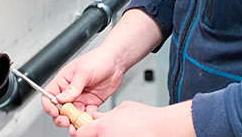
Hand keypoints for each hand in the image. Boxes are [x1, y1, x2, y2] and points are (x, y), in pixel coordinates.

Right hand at [42, 47, 125, 132]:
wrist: (116, 62)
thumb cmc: (99, 59)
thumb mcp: (84, 72)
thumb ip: (73, 87)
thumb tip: (60, 99)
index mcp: (64, 80)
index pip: (50, 94)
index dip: (49, 105)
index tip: (54, 112)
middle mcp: (71, 90)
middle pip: (59, 108)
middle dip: (60, 117)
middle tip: (66, 122)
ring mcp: (81, 98)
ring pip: (72, 114)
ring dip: (73, 122)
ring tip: (76, 127)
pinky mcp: (91, 103)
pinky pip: (86, 115)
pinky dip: (86, 120)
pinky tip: (88, 121)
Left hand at [75, 100, 194, 136]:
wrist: (161, 128)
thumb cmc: (145, 118)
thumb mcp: (122, 108)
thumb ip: (106, 114)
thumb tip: (97, 116)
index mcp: (102, 127)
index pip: (80, 133)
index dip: (82, 129)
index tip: (85, 127)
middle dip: (93, 135)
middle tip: (104, 129)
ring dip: (105, 136)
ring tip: (117, 131)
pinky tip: (124, 134)